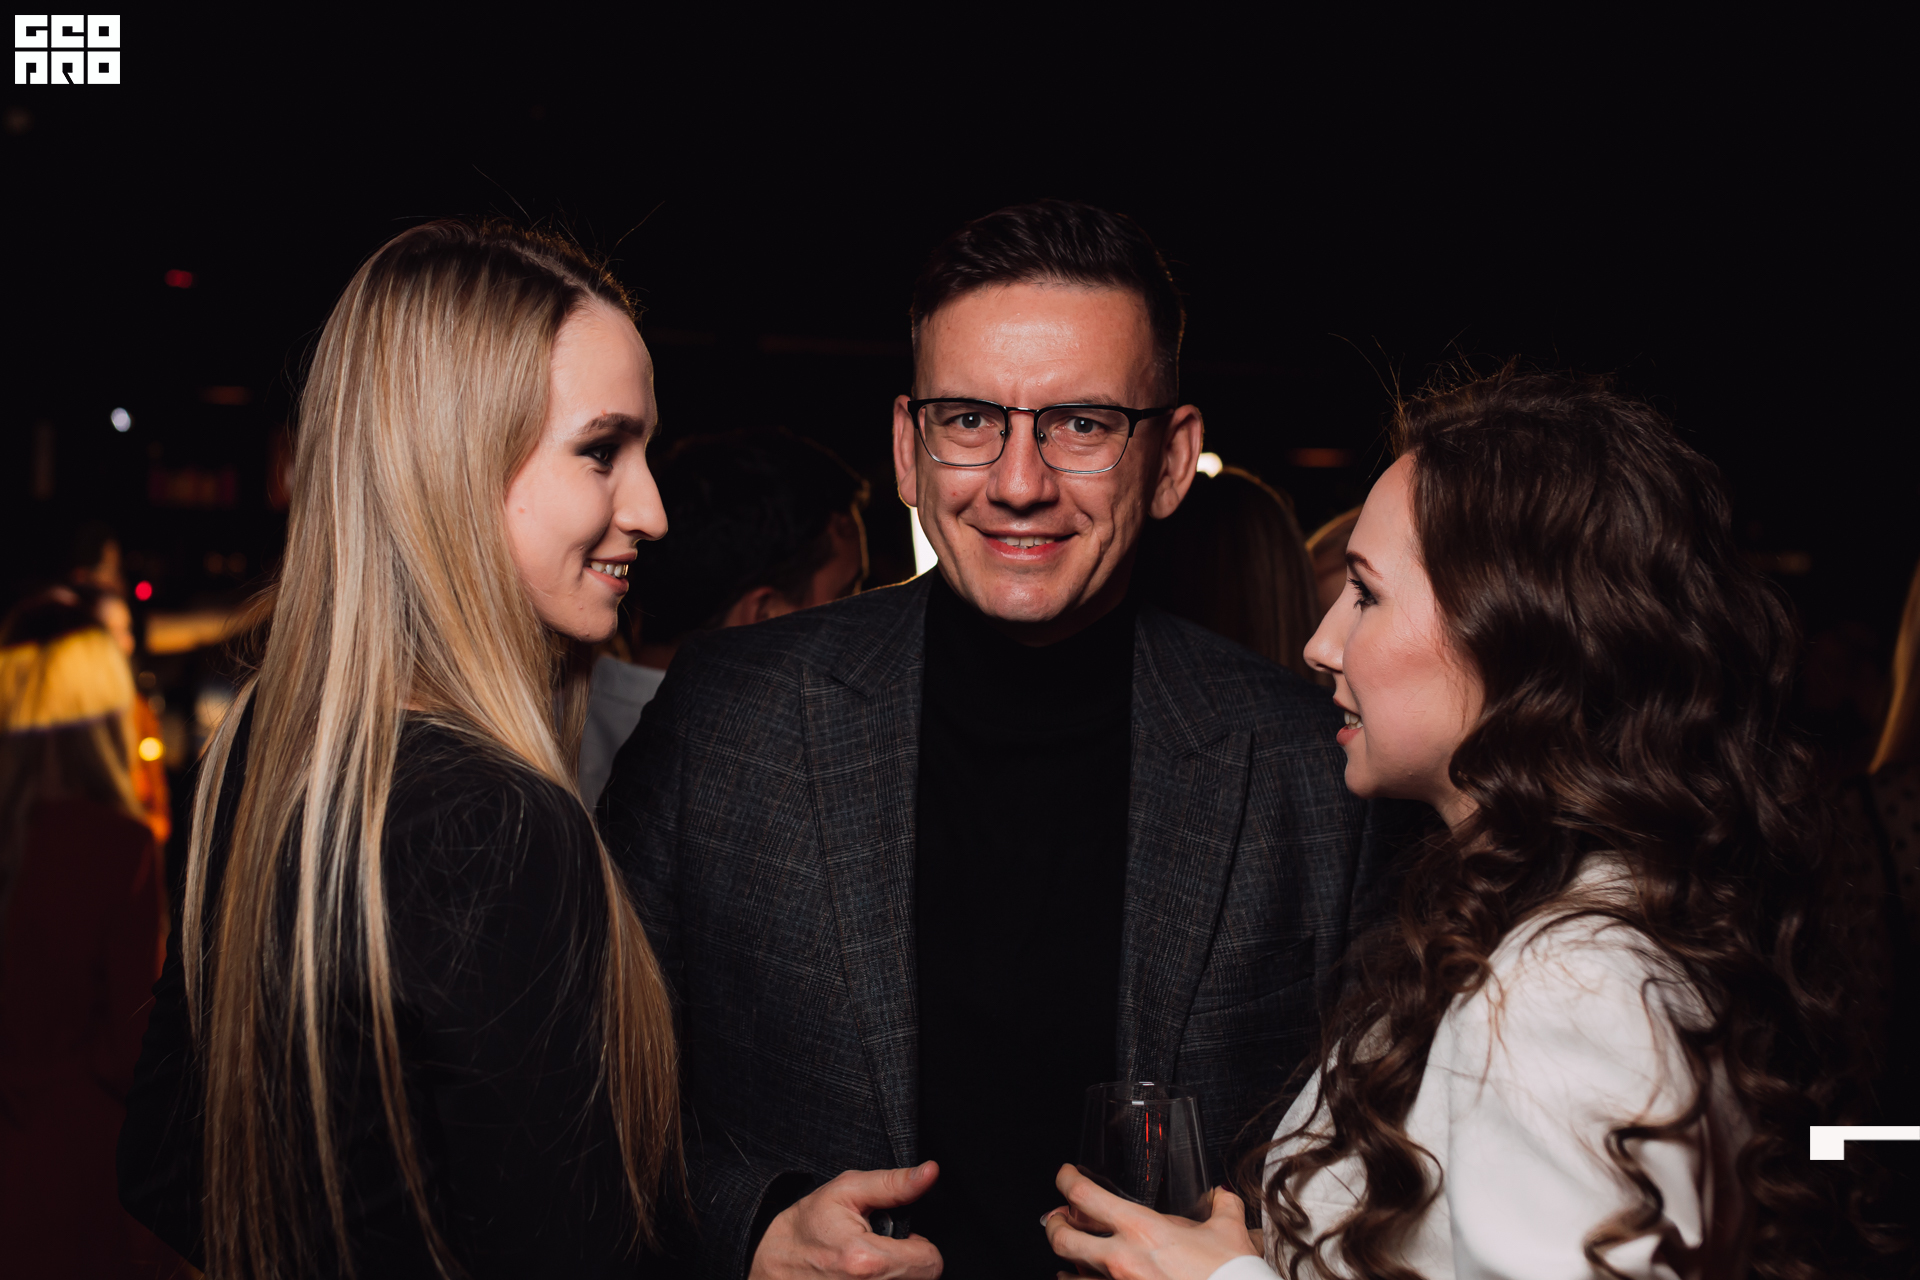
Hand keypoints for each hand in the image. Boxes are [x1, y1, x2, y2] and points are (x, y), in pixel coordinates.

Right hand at [750, 1161, 942, 1279]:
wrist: (766, 1262)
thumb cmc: (804, 1226)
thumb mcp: (846, 1191)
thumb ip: (894, 1183)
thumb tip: (931, 1173)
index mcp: (867, 1261)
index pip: (931, 1263)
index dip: (920, 1246)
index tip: (900, 1240)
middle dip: (908, 1264)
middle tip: (880, 1250)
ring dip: (894, 1277)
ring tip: (867, 1266)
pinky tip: (858, 1278)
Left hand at [1042, 1164, 1258, 1279]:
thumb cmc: (1229, 1276)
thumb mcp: (1229, 1232)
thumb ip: (1223, 1206)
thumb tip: (1222, 1194)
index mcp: (1142, 1230)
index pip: (1085, 1195)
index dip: (1066, 1180)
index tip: (1065, 1175)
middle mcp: (1121, 1261)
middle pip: (1062, 1239)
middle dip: (1053, 1225)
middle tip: (1056, 1217)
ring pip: (1069, 1275)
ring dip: (1065, 1263)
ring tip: (1067, 1256)